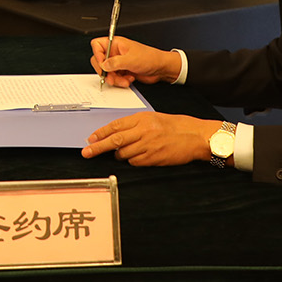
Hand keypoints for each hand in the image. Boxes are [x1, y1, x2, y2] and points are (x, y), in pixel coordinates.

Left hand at [80, 112, 220, 165]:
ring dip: (119, 155)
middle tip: (86, 153)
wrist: (195, 136)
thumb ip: (134, 125)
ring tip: (124, 152)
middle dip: (98, 148)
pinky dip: (132, 161)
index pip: (116, 125)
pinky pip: (135, 162)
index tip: (90, 139)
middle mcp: (144, 131)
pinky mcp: (154, 158)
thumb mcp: (153, 118)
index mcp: (142, 119)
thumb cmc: (175, 126)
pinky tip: (138, 157)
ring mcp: (148, 146)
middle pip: (115, 140)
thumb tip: (114, 134)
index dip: (100, 133)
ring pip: (123, 154)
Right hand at [91, 36, 180, 86]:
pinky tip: (129, 80)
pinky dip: (120, 81)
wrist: (161, 68)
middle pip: (100, 61)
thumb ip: (115, 62)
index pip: (97, 45)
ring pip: (107, 72)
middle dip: (105, 71)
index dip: (97, 55)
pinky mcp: (122, 71)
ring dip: (114, 79)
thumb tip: (103, 65)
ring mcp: (118, 62)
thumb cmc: (150, 57)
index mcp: (116, 44)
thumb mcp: (131, 59)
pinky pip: (114, 78)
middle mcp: (115, 52)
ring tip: (124, 80)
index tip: (103, 64)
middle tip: (111, 76)